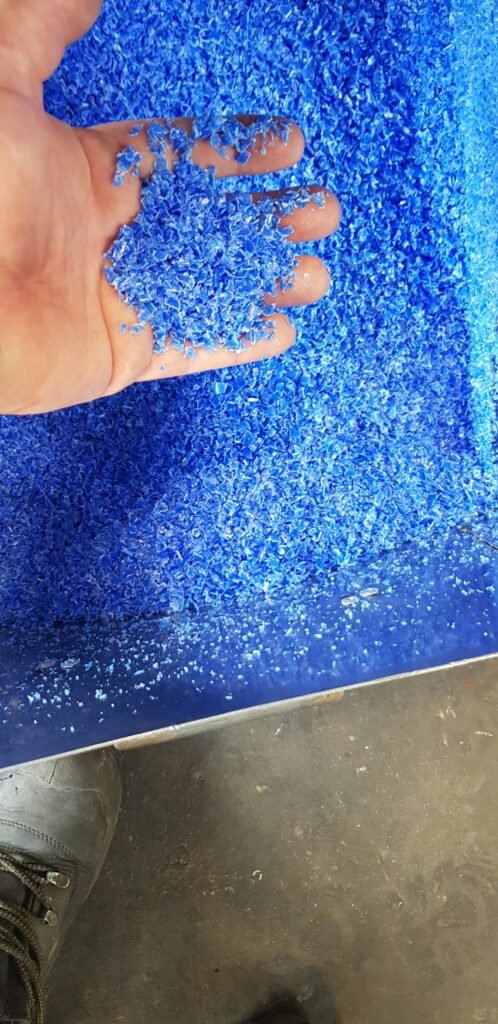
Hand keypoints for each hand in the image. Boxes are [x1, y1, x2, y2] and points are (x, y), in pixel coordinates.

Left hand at [0, 1, 340, 414]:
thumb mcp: (2, 82)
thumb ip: (44, 29)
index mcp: (89, 173)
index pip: (182, 158)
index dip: (237, 151)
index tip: (289, 143)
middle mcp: (110, 235)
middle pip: (208, 224)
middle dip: (267, 217)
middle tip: (322, 210)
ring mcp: (118, 296)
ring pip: (209, 286)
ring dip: (264, 278)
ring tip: (317, 272)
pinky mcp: (120, 352)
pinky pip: (192, 345)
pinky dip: (236, 338)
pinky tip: (280, 328)